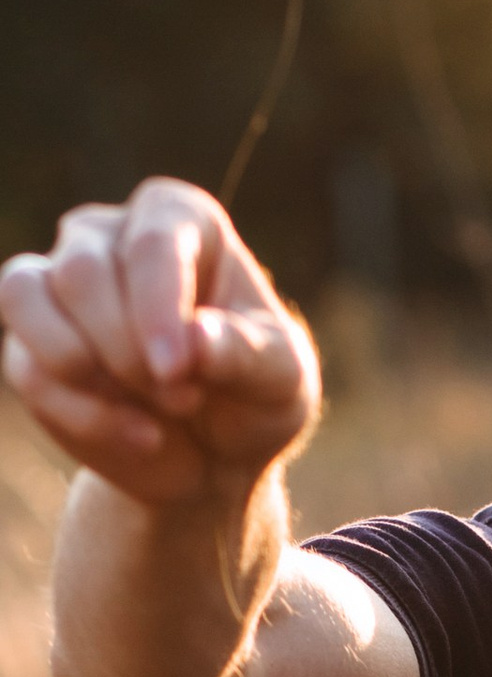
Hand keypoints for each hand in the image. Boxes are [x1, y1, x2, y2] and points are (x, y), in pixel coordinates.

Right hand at [0, 180, 318, 517]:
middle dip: (127, 352)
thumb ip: (246, 353)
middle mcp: (107, 235)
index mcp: (180, 219)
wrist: (215, 457)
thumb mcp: (281, 379)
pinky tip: (139, 438)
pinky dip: (81, 414)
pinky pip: (27, 367)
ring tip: (154, 417)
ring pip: (25, 297)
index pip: (153, 243)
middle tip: (183, 399)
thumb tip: (194, 339)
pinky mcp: (29, 341)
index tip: (178, 369)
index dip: (159, 307)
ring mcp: (58, 283)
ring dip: (83, 369)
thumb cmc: (254, 396)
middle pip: (82, 272)